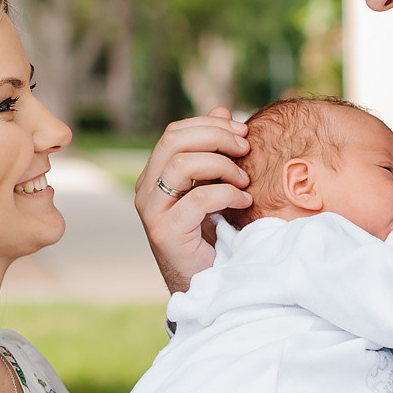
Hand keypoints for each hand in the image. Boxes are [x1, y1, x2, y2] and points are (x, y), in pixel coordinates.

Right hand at [136, 107, 251, 291]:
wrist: (203, 284)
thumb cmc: (210, 236)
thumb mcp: (212, 186)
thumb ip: (213, 152)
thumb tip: (221, 109)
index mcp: (155, 175)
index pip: (175, 132)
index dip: (210, 125)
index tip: (242, 131)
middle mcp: (146, 190)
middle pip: (174, 140)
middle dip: (216, 137)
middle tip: (245, 148)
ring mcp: (152, 211)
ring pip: (183, 164)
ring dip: (222, 166)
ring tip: (244, 180)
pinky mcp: (165, 232)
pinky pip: (198, 198)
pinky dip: (227, 195)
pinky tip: (243, 203)